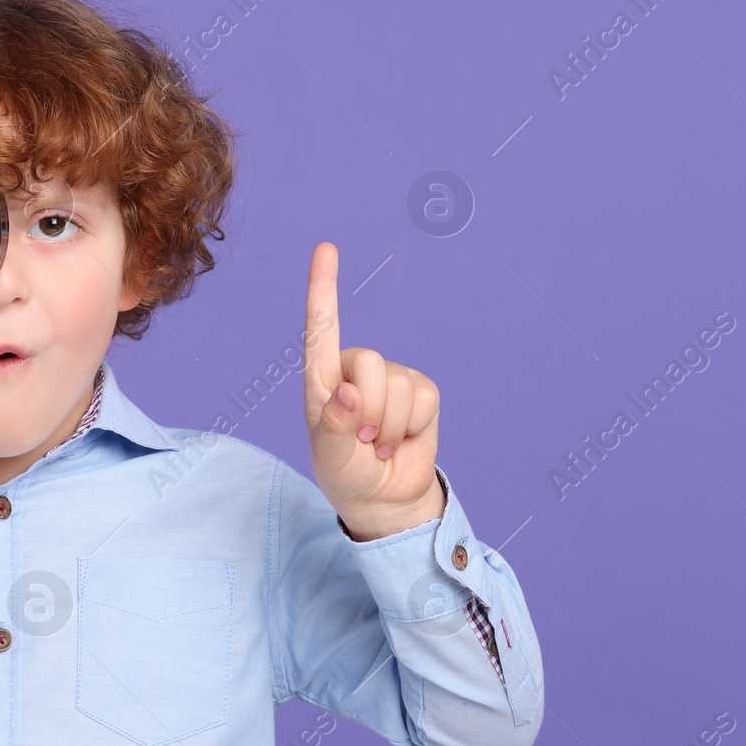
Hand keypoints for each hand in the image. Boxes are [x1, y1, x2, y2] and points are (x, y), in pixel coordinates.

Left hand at [303, 242, 444, 541]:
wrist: (384, 498)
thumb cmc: (345, 474)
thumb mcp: (330, 457)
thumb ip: (333, 425)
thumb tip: (347, 393)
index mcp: (322, 378)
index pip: (322, 327)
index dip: (324, 287)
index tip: (325, 248)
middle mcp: (355, 370)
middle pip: (371, 362)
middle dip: (369, 409)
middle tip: (361, 439)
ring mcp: (391, 379)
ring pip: (399, 384)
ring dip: (389, 426)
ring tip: (378, 444)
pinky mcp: (421, 393)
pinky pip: (424, 398)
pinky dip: (412, 426)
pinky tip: (401, 439)